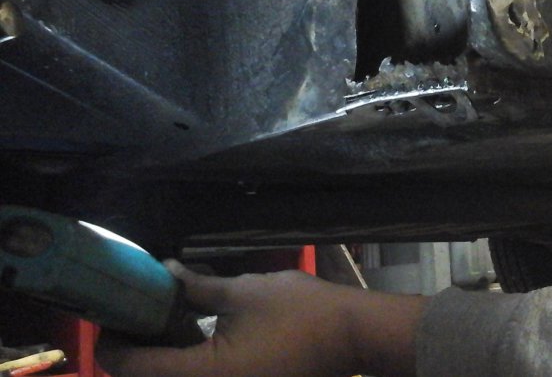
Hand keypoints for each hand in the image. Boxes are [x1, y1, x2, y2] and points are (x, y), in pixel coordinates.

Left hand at [97, 260, 427, 376]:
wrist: (353, 337)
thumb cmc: (300, 311)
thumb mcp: (244, 292)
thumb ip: (197, 288)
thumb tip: (166, 273)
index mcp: (204, 375)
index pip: (133, 367)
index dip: (111, 341)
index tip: (108, 312)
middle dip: (133, 349)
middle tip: (132, 312)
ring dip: (160, 359)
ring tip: (157, 320)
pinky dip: (188, 364)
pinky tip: (189, 336)